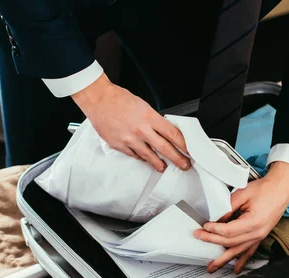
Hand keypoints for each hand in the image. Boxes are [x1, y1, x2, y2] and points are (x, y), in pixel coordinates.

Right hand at [72, 74, 190, 171]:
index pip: (173, 134)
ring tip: (164, 167)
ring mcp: (130, 139)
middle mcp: (141, 130)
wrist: (98, 99)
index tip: (189, 151)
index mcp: (150, 117)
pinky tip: (145, 159)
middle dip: (178, 159)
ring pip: (149, 156)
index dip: (184, 145)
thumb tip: (165, 132)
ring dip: (159, 164)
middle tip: (184, 165)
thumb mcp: (144, 105)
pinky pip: (135, 155)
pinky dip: (142, 158)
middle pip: (165, 148)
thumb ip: (154, 120)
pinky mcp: (120, 145)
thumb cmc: (119, 99)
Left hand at [194, 162, 288, 273]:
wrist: (281, 189)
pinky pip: (249, 252)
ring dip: (224, 260)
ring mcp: (259, 236)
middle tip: (200, 237)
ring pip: (238, 251)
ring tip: (212, 266)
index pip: (228, 231)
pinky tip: (236, 269)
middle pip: (230, 241)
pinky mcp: (260, 236)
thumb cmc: (265, 190)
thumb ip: (228, 207)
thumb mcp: (243, 194)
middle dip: (212, 241)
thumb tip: (216, 218)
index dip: (214, 230)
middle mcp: (257, 233)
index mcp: (253, 222)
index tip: (204, 226)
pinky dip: (242, 261)